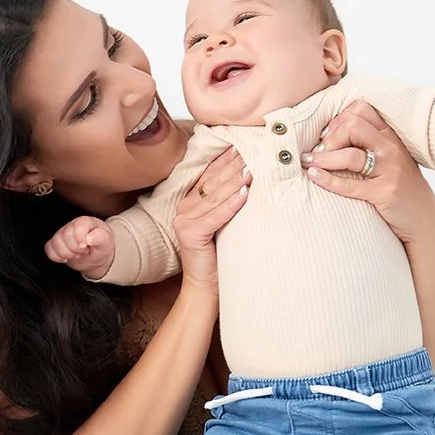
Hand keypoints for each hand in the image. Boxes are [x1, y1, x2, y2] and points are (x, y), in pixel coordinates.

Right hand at [45, 216, 115, 278]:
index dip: (79, 239)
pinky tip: (66, 258)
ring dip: (66, 254)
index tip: (85, 247)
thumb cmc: (102, 245)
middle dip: (75, 249)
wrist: (97, 256)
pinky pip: (49, 249)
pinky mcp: (56, 244)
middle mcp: (71, 226)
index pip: (77, 227)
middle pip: (65, 236)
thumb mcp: (106, 241)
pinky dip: (56, 256)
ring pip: (55, 243)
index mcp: (84, 222)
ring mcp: (62, 234)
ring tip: (76, 255)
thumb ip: (100, 237)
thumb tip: (89, 238)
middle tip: (84, 251)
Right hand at [172, 147, 250, 289]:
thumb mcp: (223, 222)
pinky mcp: (190, 234)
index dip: (225, 161)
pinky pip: (216, 216)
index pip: (209, 176)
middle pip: (212, 183)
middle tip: (251, 151)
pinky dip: (231, 205)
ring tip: (251, 169)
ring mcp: (184, 221)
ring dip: (234, 181)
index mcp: (189, 203)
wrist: (205, 287)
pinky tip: (245, 194)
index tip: (242, 147)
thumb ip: (226, 201)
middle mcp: (183, 209)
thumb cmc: (218, 254)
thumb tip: (248, 174)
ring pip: (214, 197)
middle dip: (233, 166)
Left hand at [303, 100, 434, 243]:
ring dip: (324, 158)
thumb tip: (329, 134)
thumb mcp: (390, 158)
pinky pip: (350, 185)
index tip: (327, 134)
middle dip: (330, 137)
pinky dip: (327, 179)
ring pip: (350, 155)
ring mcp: (390, 171)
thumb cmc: (401, 188)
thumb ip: (370, 143)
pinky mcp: (384, 193)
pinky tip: (314, 176)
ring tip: (309, 162)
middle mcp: (392, 149)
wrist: (423, 219)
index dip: (339, 118)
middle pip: (353, 126)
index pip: (362, 110)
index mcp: (391, 136)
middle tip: (318, 151)